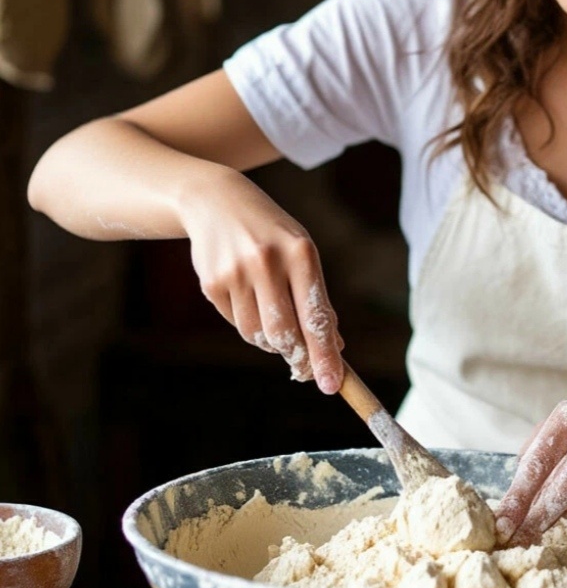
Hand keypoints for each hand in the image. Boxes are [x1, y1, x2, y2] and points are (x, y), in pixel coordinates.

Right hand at [178, 166, 344, 393]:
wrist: (217, 202)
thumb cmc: (272, 234)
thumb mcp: (301, 253)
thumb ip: (316, 300)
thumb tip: (335, 349)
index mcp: (300, 252)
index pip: (315, 315)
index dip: (324, 354)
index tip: (332, 385)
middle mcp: (267, 262)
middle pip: (284, 333)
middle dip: (298, 357)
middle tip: (305, 369)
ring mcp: (236, 273)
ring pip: (258, 335)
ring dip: (272, 341)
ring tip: (276, 318)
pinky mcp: (211, 284)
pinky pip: (237, 324)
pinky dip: (249, 324)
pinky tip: (250, 299)